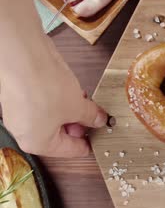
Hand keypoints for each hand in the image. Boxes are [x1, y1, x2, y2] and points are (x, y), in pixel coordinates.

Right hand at [0, 36, 106, 156]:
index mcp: (38, 143)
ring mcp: (21, 113)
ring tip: (86, 100)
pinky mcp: (21, 95)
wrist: (21, 56)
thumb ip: (91, 116)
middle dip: (81, 123)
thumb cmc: (44, 88)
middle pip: (61, 134)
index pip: (71, 150)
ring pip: (54, 117)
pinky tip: (72, 90)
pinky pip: (45, 103)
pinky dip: (60, 99)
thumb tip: (98, 119)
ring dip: (72, 110)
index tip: (101, 136)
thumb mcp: (78, 107)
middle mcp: (26, 131)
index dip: (90, 142)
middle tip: (97, 115)